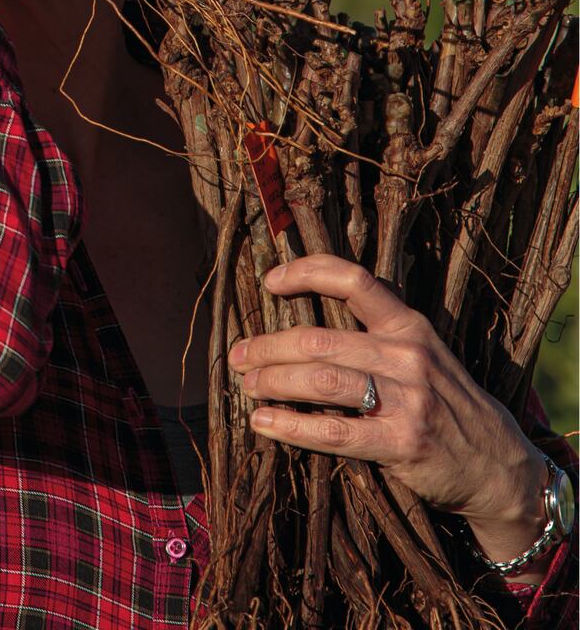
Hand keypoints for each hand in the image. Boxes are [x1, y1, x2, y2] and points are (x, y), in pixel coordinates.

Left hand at [228, 254, 546, 541]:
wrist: (499, 466)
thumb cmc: (446, 404)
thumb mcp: (421, 355)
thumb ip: (374, 338)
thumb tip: (297, 331)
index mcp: (408, 324)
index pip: (353, 279)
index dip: (307, 273)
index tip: (270, 281)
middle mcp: (407, 353)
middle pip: (319, 339)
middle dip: (269, 346)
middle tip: (239, 357)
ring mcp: (407, 397)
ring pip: (321, 380)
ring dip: (273, 382)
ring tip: (247, 387)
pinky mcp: (403, 441)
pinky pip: (333, 431)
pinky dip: (290, 426)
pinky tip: (264, 424)